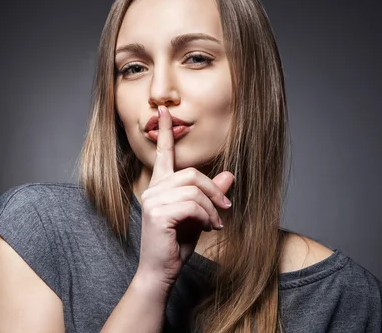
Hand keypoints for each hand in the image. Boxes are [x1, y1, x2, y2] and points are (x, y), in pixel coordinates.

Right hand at [135, 105, 233, 289]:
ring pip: (194, 190)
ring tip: (215, 224)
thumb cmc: (177, 243)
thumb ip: (210, 194)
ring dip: (212, 209)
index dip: (165, 131)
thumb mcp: (199, 215)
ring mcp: (153, 200)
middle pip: (191, 174)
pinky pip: (192, 205)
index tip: (164, 111)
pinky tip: (208, 228)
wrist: (161, 271)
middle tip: (225, 208)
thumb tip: (229, 174)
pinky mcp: (157, 213)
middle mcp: (153, 189)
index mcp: (160, 185)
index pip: (163, 153)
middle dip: (213, 191)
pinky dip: (207, 217)